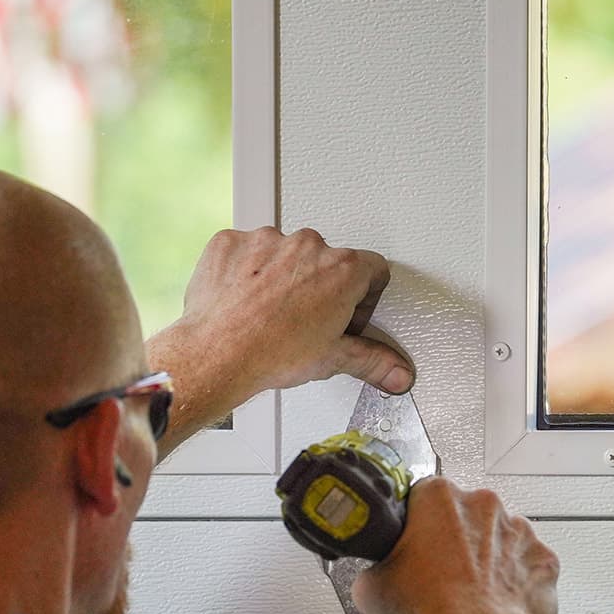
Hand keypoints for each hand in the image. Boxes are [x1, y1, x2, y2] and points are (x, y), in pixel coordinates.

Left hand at [155, 227, 413, 405]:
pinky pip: (245, 251)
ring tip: (269, 312)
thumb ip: (374, 361)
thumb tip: (398, 373)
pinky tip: (243, 299)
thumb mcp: (332, 360)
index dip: (365, 297)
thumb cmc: (270, 354)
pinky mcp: (231, 242)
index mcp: (343, 268)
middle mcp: (308, 245)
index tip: (350, 315)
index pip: (373, 269)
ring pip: (284, 254)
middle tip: (306, 321)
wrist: (215, 354)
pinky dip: (246, 270)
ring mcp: (267, 240)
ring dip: (282, 276)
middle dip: (320, 287)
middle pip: (326, 260)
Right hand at [353, 479, 558, 613]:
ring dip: (487, 560)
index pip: (422, 497)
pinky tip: (497, 602)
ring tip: (470, 594)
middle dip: (455, 541)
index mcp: (439, 498)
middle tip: (440, 575)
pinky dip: (516, 582)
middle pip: (465, 516)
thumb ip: (374, 571)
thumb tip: (373, 580)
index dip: (415, 524)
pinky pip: (528, 566)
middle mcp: (483, 506)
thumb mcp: (373, 590)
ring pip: (500, 539)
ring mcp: (518, 531)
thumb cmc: (433, 609)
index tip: (414, 543)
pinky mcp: (543, 560)